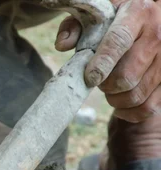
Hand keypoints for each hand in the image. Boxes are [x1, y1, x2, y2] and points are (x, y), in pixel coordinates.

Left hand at [55, 0, 160, 121]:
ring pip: (135, 96)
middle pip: (126, 77)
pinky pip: (147, 109)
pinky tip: (121, 102)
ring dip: (115, 99)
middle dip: (105, 85)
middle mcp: (158, 35)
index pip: (119, 40)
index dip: (101, 63)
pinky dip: (129, 112)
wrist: (148, 24)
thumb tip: (62, 45)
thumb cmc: (114, 23)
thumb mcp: (96, 16)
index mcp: (138, 13)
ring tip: (110, 87)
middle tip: (99, 80)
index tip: (89, 78)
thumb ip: (75, 26)